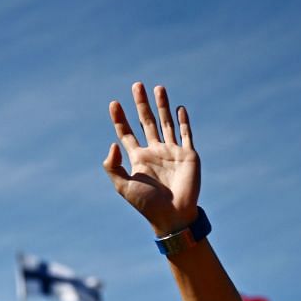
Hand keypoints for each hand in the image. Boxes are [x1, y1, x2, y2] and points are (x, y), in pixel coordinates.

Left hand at [104, 81, 201, 236]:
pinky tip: (178, 108)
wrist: (173, 215)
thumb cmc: (146, 204)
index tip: (113, 103)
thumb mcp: (123, 186)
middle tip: (137, 85)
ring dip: (161, 105)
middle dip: (141, 104)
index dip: (120, 119)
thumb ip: (113, 166)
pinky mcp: (188, 155)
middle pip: (146, 122)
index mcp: (138, 158)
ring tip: (158, 87)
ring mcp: (171, 152)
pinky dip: (182, 121)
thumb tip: (113, 144)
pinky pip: (185, 134)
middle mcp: (154, 151)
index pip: (126, 133)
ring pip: (166, 123)